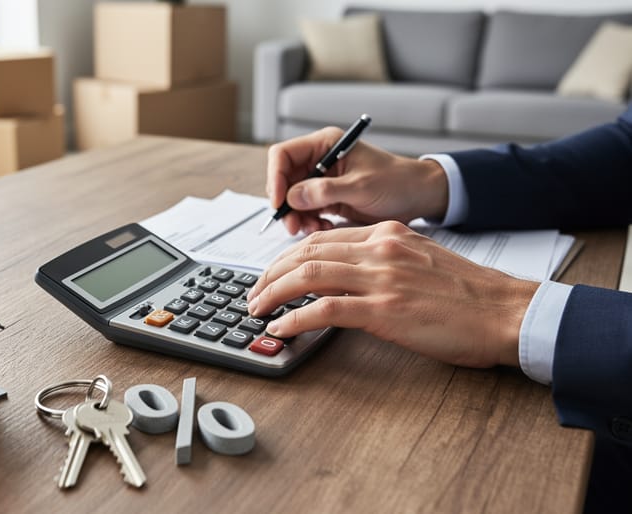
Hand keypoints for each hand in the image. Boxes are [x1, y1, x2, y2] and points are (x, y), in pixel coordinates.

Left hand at [246, 221, 538, 368]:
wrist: (506, 312)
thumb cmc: (470, 294)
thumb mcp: (422, 260)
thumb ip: (385, 261)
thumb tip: (351, 277)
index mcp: (388, 235)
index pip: (323, 238)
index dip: (289, 255)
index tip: (273, 272)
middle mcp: (380, 249)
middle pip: (306, 252)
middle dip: (271, 272)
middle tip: (254, 291)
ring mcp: (380, 278)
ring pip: (307, 275)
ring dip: (273, 292)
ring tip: (256, 308)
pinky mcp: (383, 310)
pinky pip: (324, 310)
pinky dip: (295, 318)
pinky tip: (281, 327)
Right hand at [267, 127, 449, 234]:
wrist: (418, 197)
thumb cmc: (396, 182)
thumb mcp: (361, 186)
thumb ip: (325, 191)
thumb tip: (291, 197)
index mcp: (325, 144)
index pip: (283, 155)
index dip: (275, 178)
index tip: (279, 202)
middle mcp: (319, 160)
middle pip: (283, 180)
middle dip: (286, 204)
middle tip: (294, 226)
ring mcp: (322, 180)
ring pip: (292, 199)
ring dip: (298, 217)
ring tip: (314, 228)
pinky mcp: (327, 198)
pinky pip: (306, 211)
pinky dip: (310, 222)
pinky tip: (325, 228)